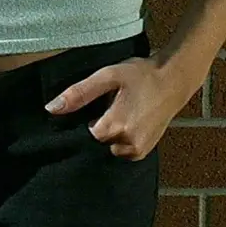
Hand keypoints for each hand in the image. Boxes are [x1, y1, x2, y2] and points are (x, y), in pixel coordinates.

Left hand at [43, 52, 196, 159]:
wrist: (174, 79)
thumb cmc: (141, 74)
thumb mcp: (107, 76)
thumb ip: (79, 93)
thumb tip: (51, 109)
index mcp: (115, 127)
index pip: (85, 134)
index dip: (87, 118)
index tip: (97, 105)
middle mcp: (127, 145)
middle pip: (97, 141)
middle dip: (100, 125)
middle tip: (113, 104)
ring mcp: (138, 151)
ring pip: (109, 147)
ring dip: (111, 133)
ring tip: (123, 111)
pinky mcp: (145, 152)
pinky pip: (122, 150)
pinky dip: (122, 139)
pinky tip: (131, 120)